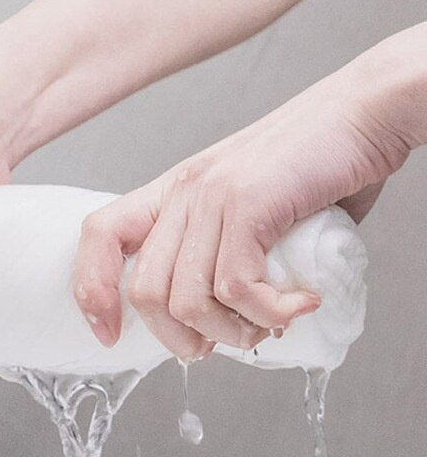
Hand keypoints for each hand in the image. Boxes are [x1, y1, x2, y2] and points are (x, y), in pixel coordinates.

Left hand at [73, 50, 411, 362]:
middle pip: (144, 291)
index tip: (109, 335)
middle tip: (223, 344)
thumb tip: (231, 317)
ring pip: (188, 301)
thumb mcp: (251, 212)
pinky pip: (237, 288)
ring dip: (232, 333)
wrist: (364, 113)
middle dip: (181, 340)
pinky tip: (300, 305)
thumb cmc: (314, 168)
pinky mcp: (249, 202)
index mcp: (173, 192)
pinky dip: (270, 314)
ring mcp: (212, 195)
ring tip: (270, 324)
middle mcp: (184, 192)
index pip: (100, 235)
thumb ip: (228, 257)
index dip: (93, 290)